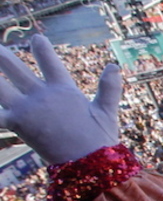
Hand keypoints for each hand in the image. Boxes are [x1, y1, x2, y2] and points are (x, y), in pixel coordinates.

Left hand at [0, 35, 120, 163]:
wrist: (87, 163)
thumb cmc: (99, 140)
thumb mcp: (107, 111)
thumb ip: (109, 88)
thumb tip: (114, 65)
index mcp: (63, 90)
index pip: (50, 62)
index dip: (42, 48)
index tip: (37, 38)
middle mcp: (42, 95)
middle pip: (14, 68)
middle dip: (2, 56)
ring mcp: (26, 108)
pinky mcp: (16, 124)